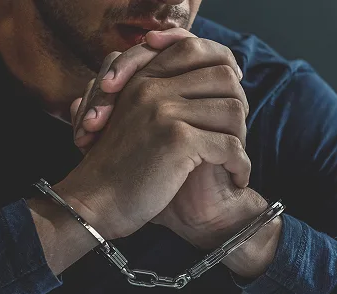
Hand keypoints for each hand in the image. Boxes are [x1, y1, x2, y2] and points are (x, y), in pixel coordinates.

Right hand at [55, 30, 250, 240]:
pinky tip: (237, 178)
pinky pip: (230, 145)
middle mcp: (152, 87)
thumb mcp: (131, 120)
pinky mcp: (176, 139)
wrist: (94, 203)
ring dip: (241, 138)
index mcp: (142, 79)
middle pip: (223, 77)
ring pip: (232, 110)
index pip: (194, 48)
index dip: (222, 67)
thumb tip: (200, 81)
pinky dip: (240, 165)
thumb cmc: (117, 168)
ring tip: (234, 159)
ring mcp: (163, 111)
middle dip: (239, 106)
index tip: (231, 96)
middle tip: (236, 135)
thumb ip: (157, 96)